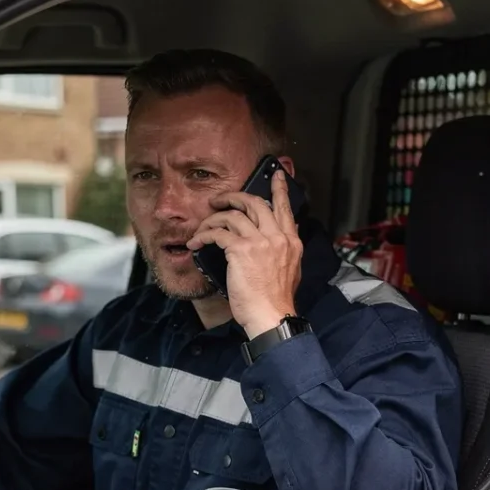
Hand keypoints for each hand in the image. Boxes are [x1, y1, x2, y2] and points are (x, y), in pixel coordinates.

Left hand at [187, 168, 301, 334]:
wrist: (271, 315)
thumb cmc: (277, 299)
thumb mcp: (292, 270)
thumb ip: (285, 249)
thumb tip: (283, 236)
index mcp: (291, 241)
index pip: (285, 208)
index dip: (279, 189)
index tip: (275, 175)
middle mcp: (277, 237)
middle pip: (254, 203)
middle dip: (233, 197)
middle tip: (220, 200)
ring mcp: (259, 242)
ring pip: (232, 216)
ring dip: (212, 219)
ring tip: (203, 227)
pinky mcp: (240, 250)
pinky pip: (218, 233)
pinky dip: (204, 236)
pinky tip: (197, 242)